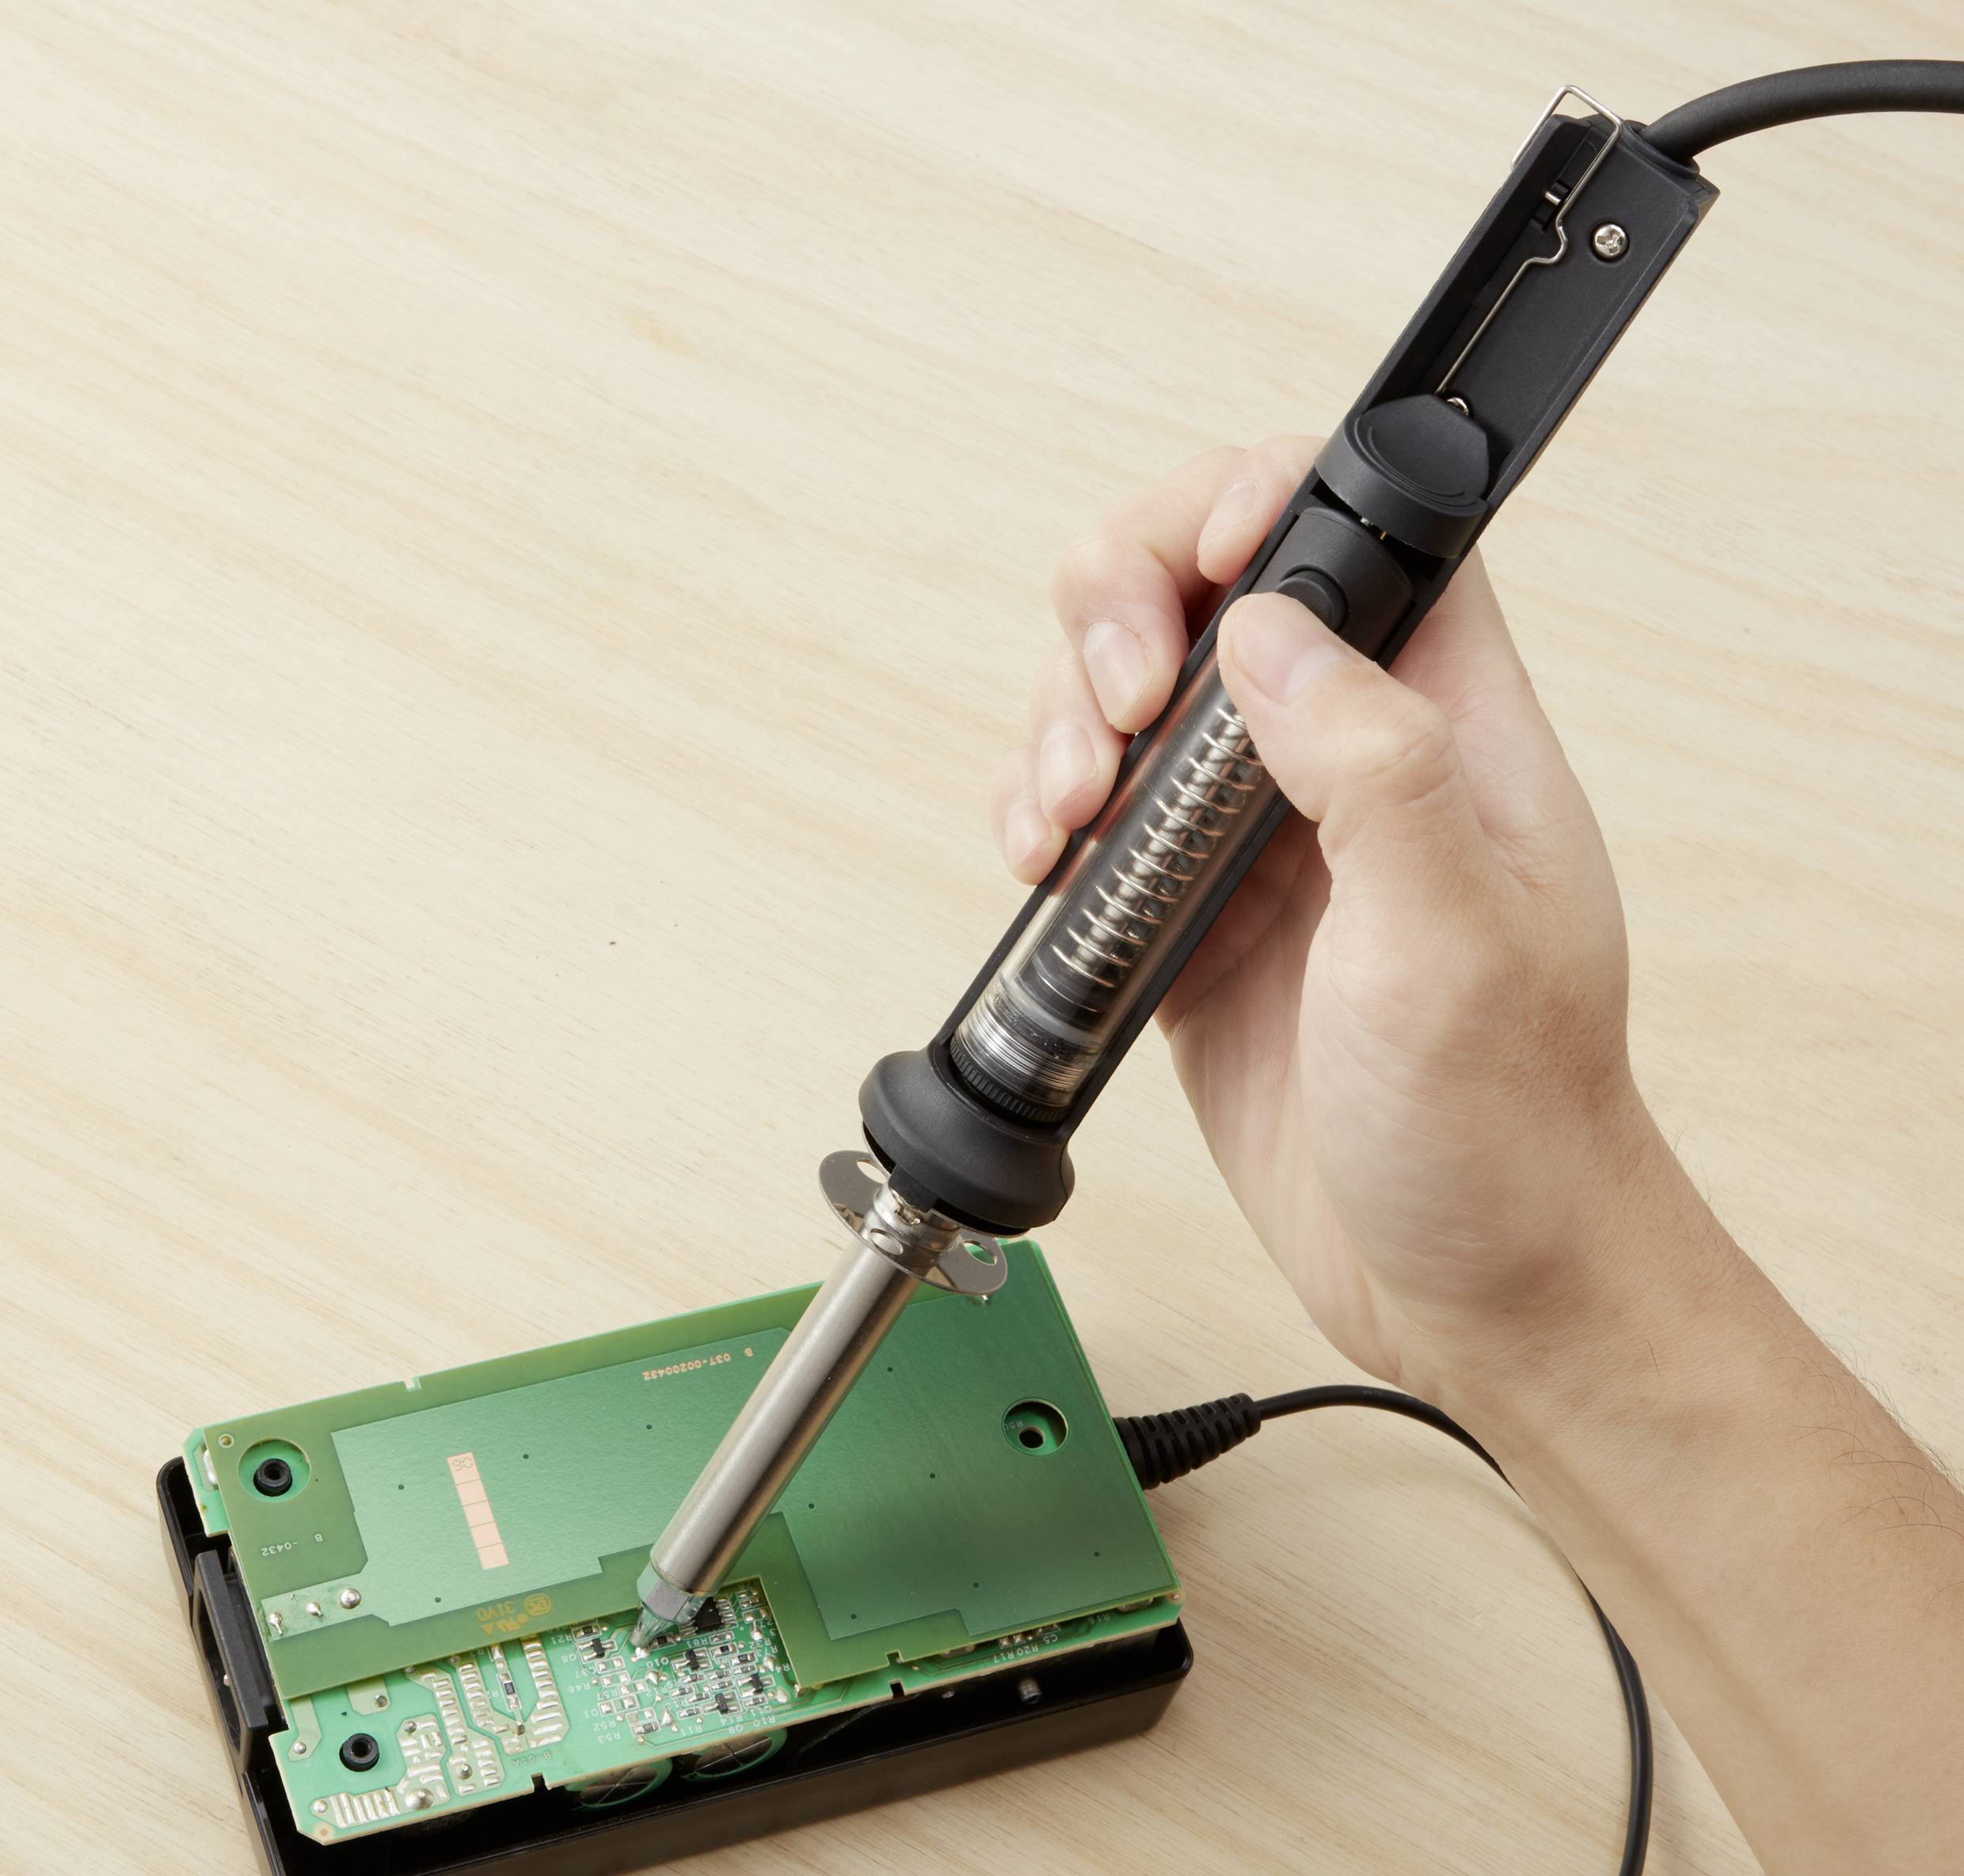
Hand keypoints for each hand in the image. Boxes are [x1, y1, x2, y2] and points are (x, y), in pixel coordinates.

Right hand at [993, 440, 1668, 1397]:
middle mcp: (1346, 759)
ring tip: (1066, 813)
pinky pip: (1091, 817)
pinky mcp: (1191, 917)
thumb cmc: (1504, 1130)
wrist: (1469, 1288)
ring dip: (1061, 720)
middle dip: (1119, 606)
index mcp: (1444, 728)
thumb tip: (1268, 631)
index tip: (1196, 569)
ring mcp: (1258, 837)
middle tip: (1113, 714)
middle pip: (1205, 583)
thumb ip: (1374, 768)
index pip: (1356, 528)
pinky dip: (1039, 814)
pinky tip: (1045, 864)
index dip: (1259, 501)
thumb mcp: (1455, 946)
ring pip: (1125, 694)